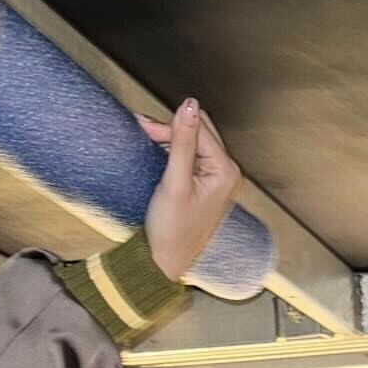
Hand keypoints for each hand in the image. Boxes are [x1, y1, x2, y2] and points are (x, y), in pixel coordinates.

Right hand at [138, 98, 241, 282]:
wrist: (165, 261)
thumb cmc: (171, 230)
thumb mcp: (174, 181)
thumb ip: (181, 141)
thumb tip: (189, 106)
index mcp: (225, 171)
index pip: (199, 130)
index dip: (170, 125)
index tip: (142, 125)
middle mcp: (226, 172)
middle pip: (199, 132)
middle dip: (170, 128)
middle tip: (142, 128)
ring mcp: (217, 178)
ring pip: (193, 141)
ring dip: (169, 137)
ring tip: (145, 135)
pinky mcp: (205, 183)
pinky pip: (190, 155)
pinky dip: (172, 150)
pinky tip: (156, 150)